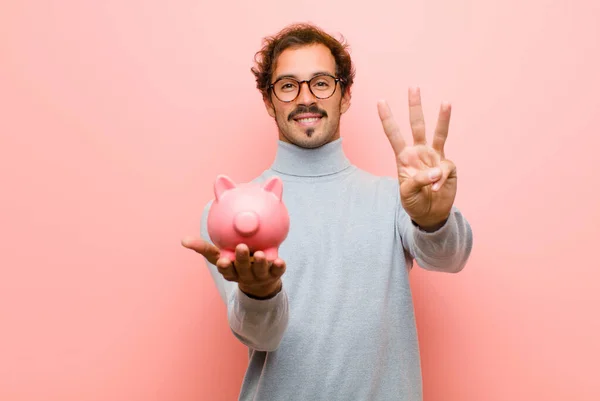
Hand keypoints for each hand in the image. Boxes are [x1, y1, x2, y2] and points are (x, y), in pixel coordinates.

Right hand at [181, 237, 285, 298]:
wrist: (260, 279)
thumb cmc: (235, 262)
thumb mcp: (219, 255)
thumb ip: (204, 248)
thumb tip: (183, 240)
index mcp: (230, 271)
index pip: (225, 270)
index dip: (225, 267)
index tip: (223, 260)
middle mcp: (244, 275)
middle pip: (242, 269)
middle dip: (242, 260)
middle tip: (242, 248)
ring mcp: (259, 276)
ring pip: (260, 271)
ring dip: (260, 263)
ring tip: (261, 255)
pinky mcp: (274, 275)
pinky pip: (277, 271)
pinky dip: (279, 267)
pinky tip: (280, 261)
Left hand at [377, 87, 456, 230]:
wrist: (430, 215)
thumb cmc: (414, 202)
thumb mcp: (407, 194)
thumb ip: (418, 181)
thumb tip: (436, 171)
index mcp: (404, 157)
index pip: (393, 134)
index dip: (387, 118)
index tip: (380, 101)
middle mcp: (419, 152)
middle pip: (417, 125)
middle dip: (415, 107)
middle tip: (413, 87)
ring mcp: (435, 157)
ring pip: (438, 134)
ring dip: (442, 118)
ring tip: (445, 102)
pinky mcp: (448, 167)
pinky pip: (445, 168)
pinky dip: (440, 179)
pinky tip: (436, 189)